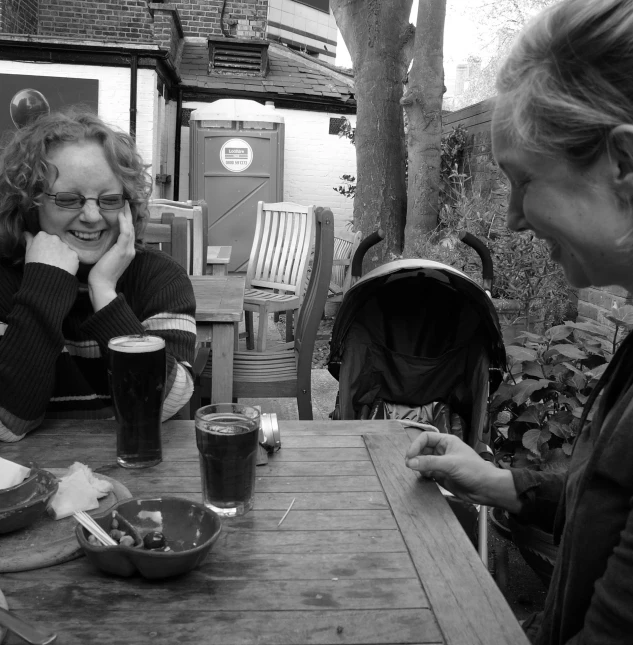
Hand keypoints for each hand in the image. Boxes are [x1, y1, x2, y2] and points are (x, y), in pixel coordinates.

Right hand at [24, 231, 78, 274]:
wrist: (47, 279)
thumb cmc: (34, 265)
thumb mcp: (28, 252)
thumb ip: (29, 240)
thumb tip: (27, 233)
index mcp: (42, 236)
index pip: (44, 237)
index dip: (43, 246)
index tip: (42, 253)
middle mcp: (55, 238)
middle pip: (56, 242)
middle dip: (54, 248)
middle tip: (50, 259)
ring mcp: (66, 246)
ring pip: (65, 249)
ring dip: (62, 255)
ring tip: (57, 265)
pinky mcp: (74, 255)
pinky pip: (72, 257)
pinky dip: (69, 261)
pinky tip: (64, 268)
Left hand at [88, 204, 135, 310]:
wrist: (102, 284)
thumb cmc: (100, 274)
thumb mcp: (106, 259)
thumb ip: (108, 249)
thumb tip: (103, 242)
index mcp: (127, 252)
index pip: (129, 233)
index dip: (126, 221)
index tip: (122, 210)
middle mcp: (130, 250)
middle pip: (132, 228)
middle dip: (129, 214)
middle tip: (125, 201)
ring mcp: (128, 250)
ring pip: (130, 228)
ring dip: (127, 215)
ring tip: (124, 203)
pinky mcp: (122, 250)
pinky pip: (126, 233)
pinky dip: (124, 223)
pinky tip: (120, 214)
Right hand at [405, 432, 519, 510]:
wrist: (486, 489)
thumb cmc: (474, 470)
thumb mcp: (450, 464)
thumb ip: (429, 463)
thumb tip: (410, 463)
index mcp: (447, 442)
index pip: (426, 438)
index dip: (416, 445)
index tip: (409, 456)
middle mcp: (443, 451)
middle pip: (422, 449)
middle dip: (415, 456)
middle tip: (408, 465)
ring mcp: (442, 464)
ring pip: (423, 462)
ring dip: (418, 466)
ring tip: (415, 471)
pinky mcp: (441, 476)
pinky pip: (427, 473)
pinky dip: (423, 475)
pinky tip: (423, 478)